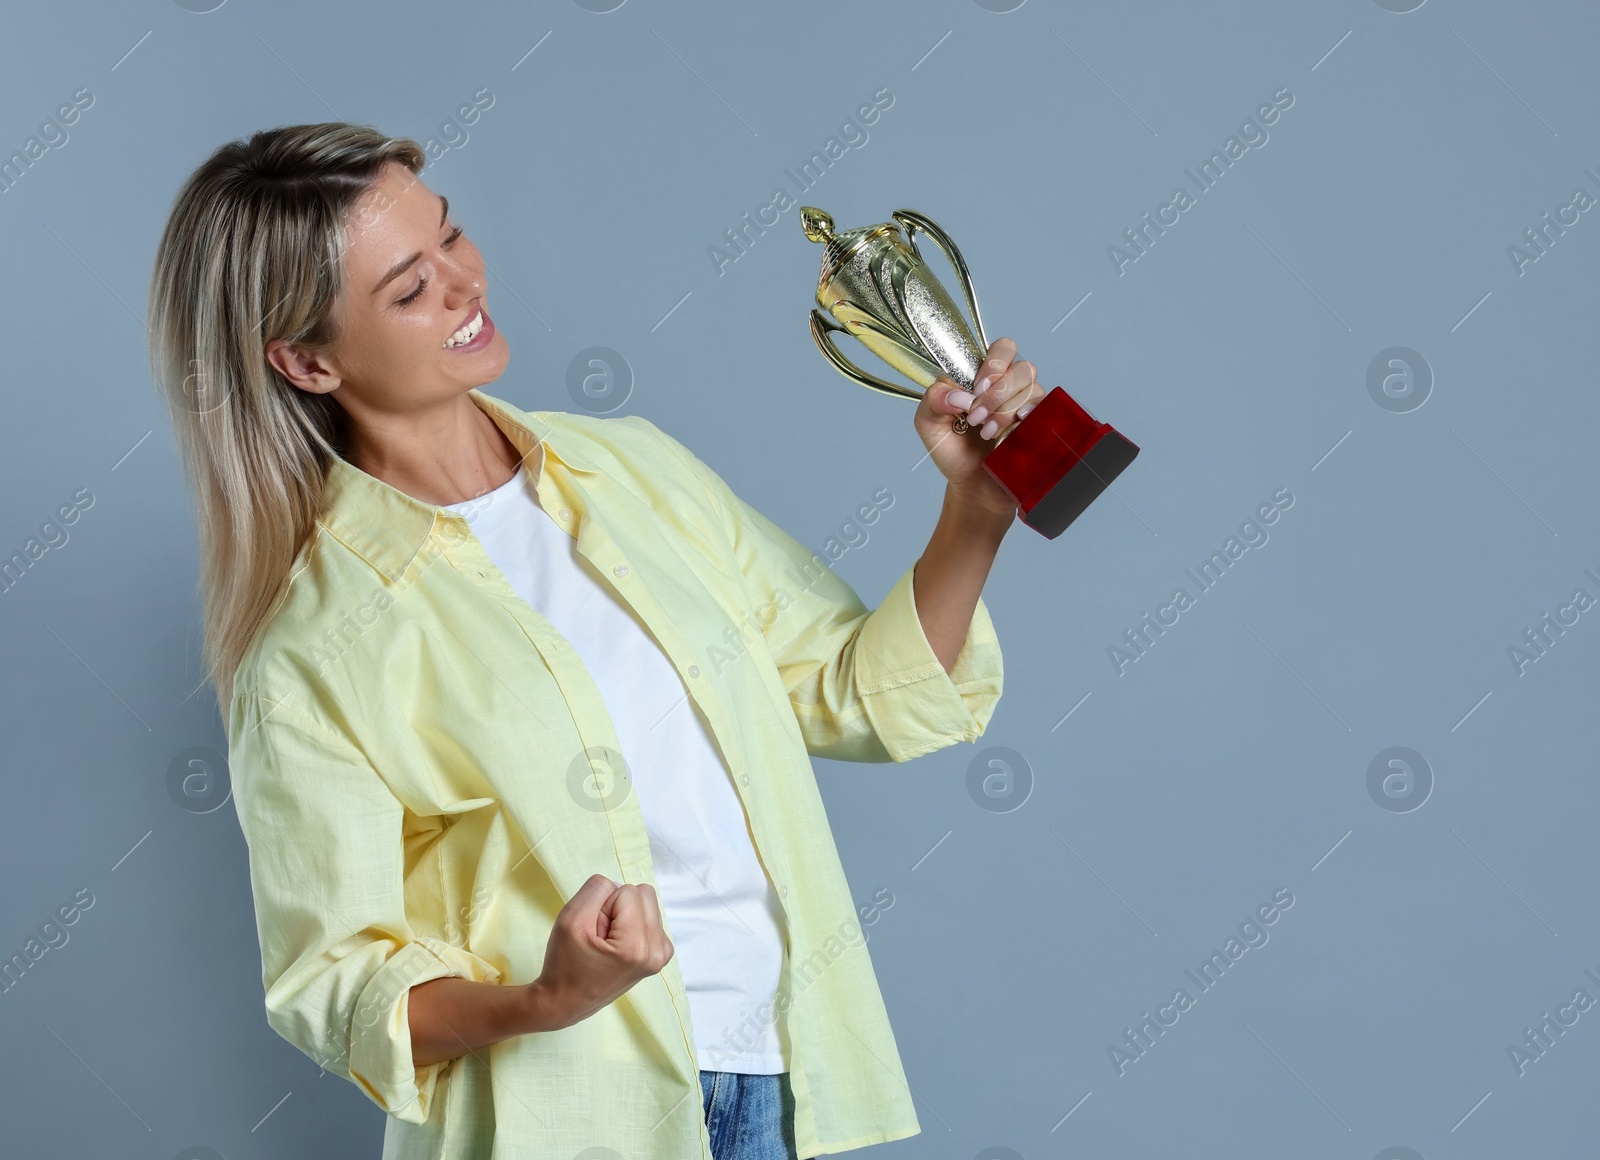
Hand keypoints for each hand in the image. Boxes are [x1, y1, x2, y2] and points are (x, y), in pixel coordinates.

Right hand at [525, 873, 673, 1030]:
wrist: (566, 1002)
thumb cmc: (564, 964)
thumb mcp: (570, 919)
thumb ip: (595, 890)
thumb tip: (617, 883)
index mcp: (636, 946)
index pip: (626, 891)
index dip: (603, 905)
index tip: (593, 930)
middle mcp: (657, 951)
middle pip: (644, 894)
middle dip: (618, 907)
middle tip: (600, 933)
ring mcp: (661, 955)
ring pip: (648, 904)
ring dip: (625, 916)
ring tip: (608, 941)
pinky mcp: (660, 956)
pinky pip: (651, 918)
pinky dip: (633, 925)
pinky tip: (618, 945)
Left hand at [913, 336, 1046, 517]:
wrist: (972, 486)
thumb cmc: (953, 451)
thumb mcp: (929, 424)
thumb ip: (933, 400)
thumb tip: (956, 394)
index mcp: (984, 375)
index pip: (1003, 349)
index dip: (993, 364)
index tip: (976, 390)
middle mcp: (1009, 386)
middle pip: (1022, 367)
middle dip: (998, 392)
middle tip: (976, 417)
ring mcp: (1026, 405)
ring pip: (1033, 389)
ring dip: (1006, 410)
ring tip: (986, 432)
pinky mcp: (1038, 425)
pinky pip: (1044, 412)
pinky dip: (1025, 421)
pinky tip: (1008, 435)